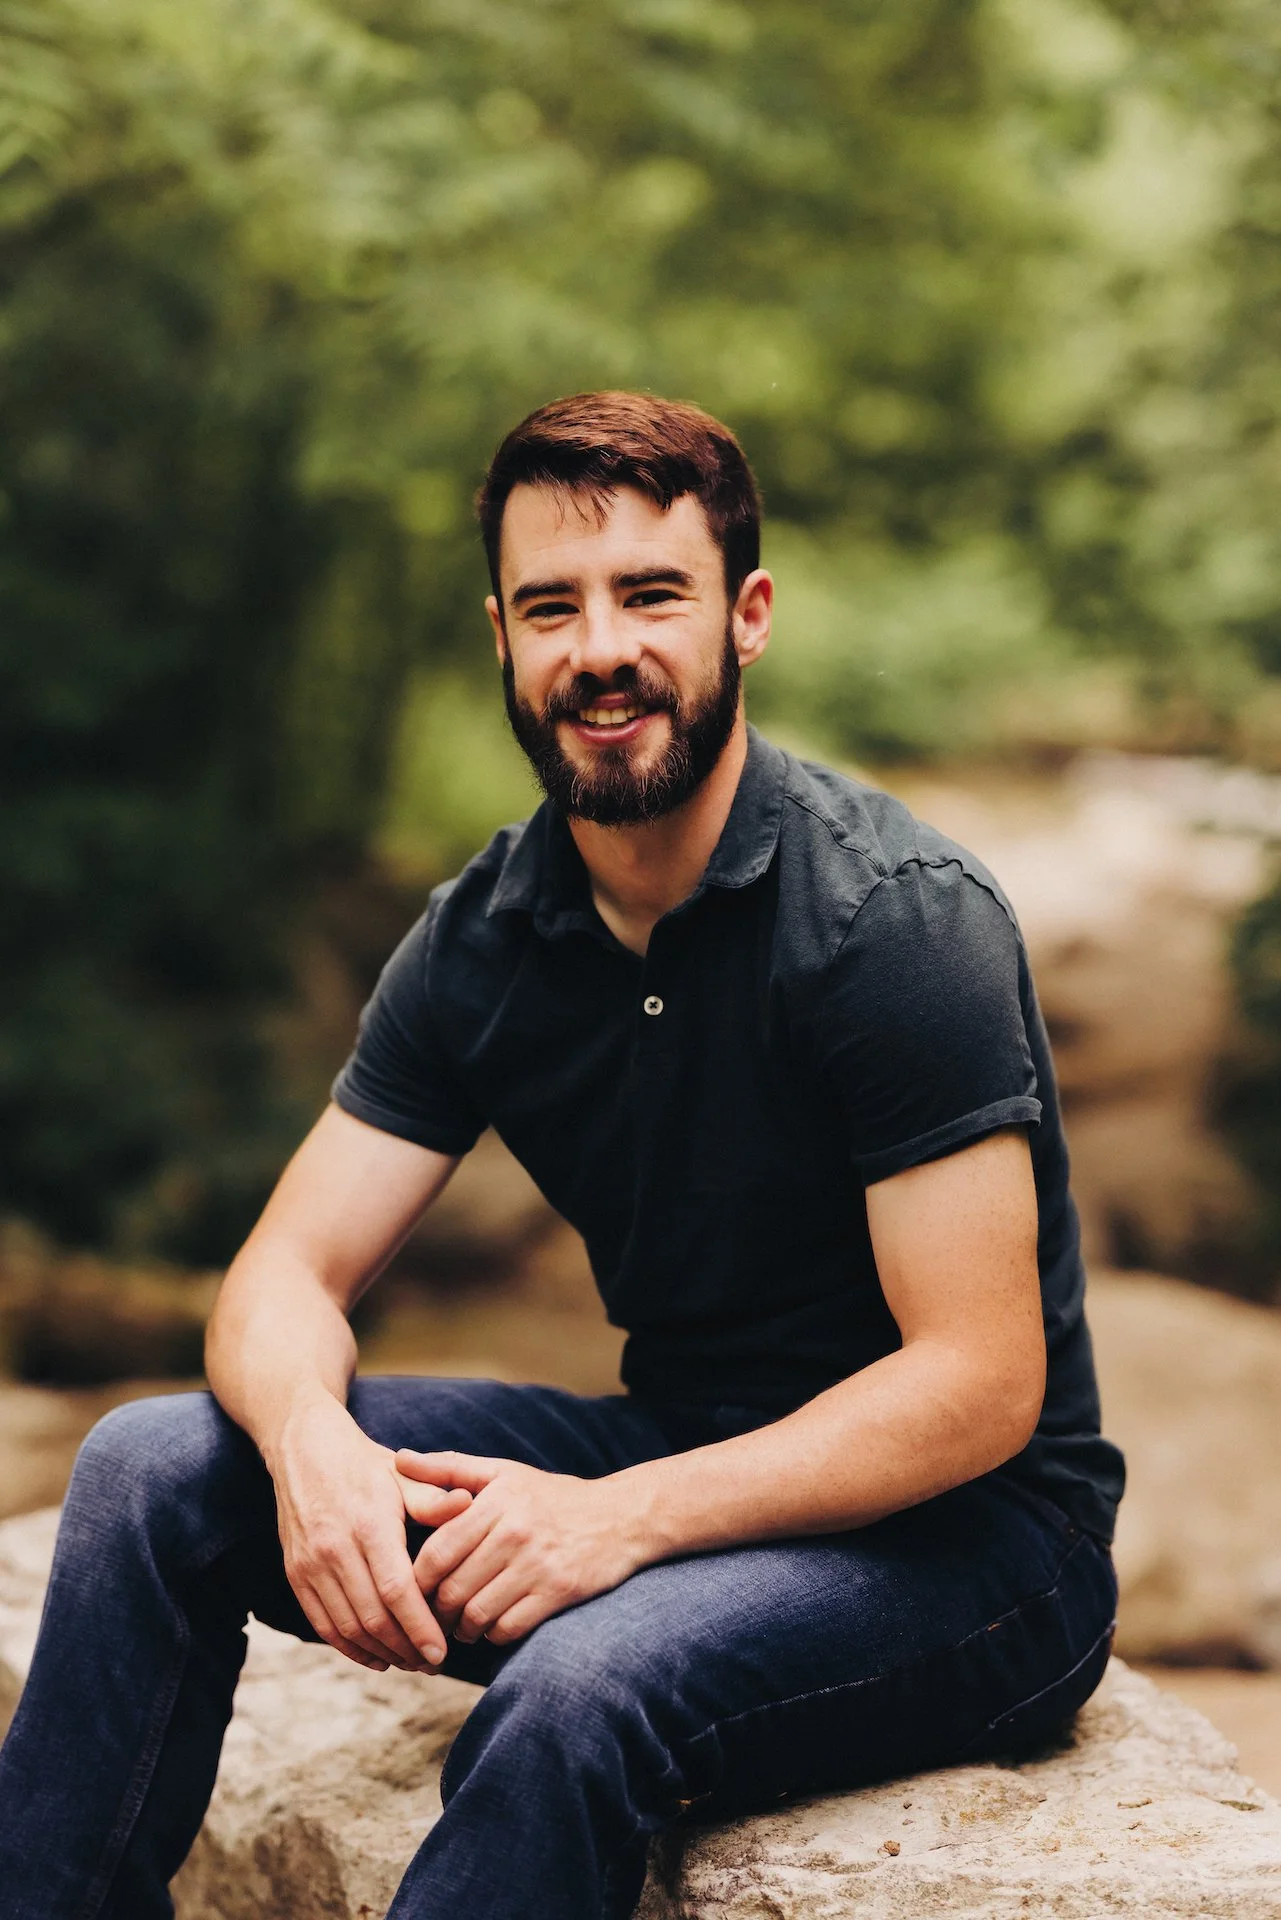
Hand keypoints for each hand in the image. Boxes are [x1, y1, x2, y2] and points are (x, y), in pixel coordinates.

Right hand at [267, 1390, 472, 1672]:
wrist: (306, 1450)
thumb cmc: (366, 1466)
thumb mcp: (404, 1474)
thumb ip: (434, 1498)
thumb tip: (470, 1506)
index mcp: (369, 1524)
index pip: (397, 1590)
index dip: (420, 1627)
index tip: (442, 1652)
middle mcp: (335, 1548)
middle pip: (373, 1618)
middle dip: (405, 1649)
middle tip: (432, 1664)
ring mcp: (311, 1564)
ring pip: (348, 1628)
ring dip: (380, 1653)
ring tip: (410, 1662)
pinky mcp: (296, 1574)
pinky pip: (323, 1625)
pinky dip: (350, 1648)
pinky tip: (376, 1657)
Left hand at [397, 1450, 646, 1646]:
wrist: (620, 1518)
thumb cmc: (549, 1497)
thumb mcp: (502, 1473)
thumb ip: (448, 1469)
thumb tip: (398, 1460)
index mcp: (496, 1501)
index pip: (436, 1553)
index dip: (416, 1582)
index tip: (413, 1591)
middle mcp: (515, 1531)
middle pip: (452, 1589)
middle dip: (435, 1612)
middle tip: (433, 1617)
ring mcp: (538, 1564)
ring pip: (477, 1614)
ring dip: (461, 1629)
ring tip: (459, 1627)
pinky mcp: (559, 1592)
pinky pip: (508, 1628)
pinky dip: (493, 1635)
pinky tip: (492, 1627)